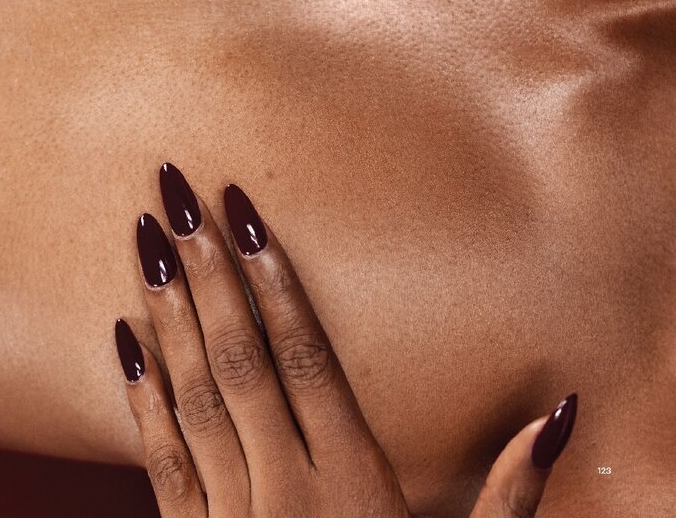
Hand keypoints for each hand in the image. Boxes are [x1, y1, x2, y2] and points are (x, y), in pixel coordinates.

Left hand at [116, 164, 577, 515]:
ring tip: (145, 242)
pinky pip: (159, 465)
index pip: (306, 358)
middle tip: (177, 196)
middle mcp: (287, 492)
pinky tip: (123, 339)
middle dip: (207, 273)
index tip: (245, 213)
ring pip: (193, 400)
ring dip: (167, 316)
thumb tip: (560, 410)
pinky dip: (141, 400)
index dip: (275, 281)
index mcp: (354, 483)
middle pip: (240, 361)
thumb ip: (513, 493)